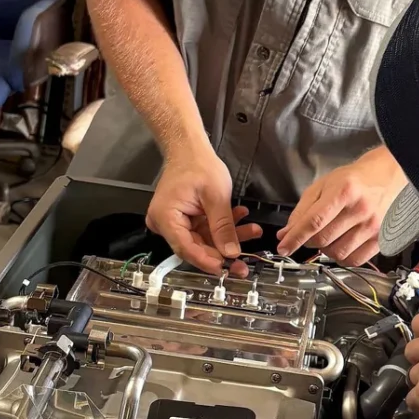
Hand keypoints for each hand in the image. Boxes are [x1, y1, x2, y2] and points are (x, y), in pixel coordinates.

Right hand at [146, 148, 260, 276]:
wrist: (190, 149)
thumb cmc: (198, 165)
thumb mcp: (216, 196)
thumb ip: (223, 227)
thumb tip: (231, 253)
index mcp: (166, 218)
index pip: (186, 248)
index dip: (207, 261)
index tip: (226, 268)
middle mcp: (165, 224)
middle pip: (195, 247)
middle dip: (223, 251)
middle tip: (245, 261)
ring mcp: (176, 222)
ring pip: (204, 239)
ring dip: (228, 236)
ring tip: (252, 230)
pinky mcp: (186, 219)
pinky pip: (205, 229)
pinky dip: (223, 226)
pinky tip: (241, 218)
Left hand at [276, 147, 405, 263]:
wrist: (388, 176)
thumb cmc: (354, 179)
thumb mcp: (324, 185)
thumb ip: (303, 209)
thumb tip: (286, 233)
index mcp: (344, 191)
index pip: (313, 222)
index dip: (295, 238)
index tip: (283, 247)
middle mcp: (361, 209)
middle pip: (323, 239)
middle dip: (308, 241)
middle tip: (309, 235)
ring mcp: (373, 225)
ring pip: (337, 253)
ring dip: (325, 250)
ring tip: (328, 237)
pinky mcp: (381, 238)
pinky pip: (355, 260)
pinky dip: (342, 258)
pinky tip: (341, 245)